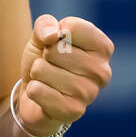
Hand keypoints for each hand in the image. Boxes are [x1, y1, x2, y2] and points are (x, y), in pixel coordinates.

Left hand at [16, 14, 113, 136]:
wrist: (36, 95)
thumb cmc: (46, 60)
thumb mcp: (42, 35)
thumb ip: (45, 24)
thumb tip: (52, 36)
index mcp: (102, 47)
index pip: (71, 27)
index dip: (54, 33)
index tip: (58, 44)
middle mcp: (102, 71)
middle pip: (56, 48)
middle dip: (45, 55)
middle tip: (52, 66)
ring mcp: (89, 93)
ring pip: (42, 69)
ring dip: (37, 73)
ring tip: (47, 80)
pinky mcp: (73, 112)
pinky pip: (37, 90)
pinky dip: (33, 90)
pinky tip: (43, 95)